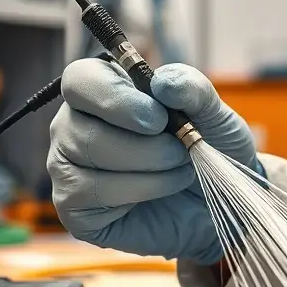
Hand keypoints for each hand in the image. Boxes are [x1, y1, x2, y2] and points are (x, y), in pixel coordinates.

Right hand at [47, 58, 260, 263]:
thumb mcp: (213, 112)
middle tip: (179, 151)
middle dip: (140, 142)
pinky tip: (159, 190)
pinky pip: (89, 193)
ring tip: (180, 170)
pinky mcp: (73, 207)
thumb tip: (161, 82)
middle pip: (77, 123)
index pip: (79, 79)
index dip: (114, 96)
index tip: (158, 118)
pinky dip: (136, 190)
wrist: (218, 200)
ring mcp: (68, 166)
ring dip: (146, 166)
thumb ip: (192, 88)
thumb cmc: (207, 148)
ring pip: (86, 157)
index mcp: (102, 90)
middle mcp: (75, 124)